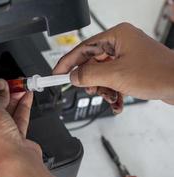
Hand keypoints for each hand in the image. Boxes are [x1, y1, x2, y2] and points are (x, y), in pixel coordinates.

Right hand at [54, 23, 173, 106]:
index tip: (56, 73)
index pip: (82, 48)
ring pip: (101, 74)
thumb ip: (88, 75)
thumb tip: (72, 76)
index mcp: (116, 36)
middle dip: (91, 80)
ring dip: (103, 89)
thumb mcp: (115, 75)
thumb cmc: (158, 74)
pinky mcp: (131, 69)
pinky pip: (113, 80)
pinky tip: (118, 102)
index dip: (67, 62)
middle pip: (92, 63)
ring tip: (111, 97)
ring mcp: (126, 57)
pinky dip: (113, 92)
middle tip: (90, 89)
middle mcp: (121, 44)